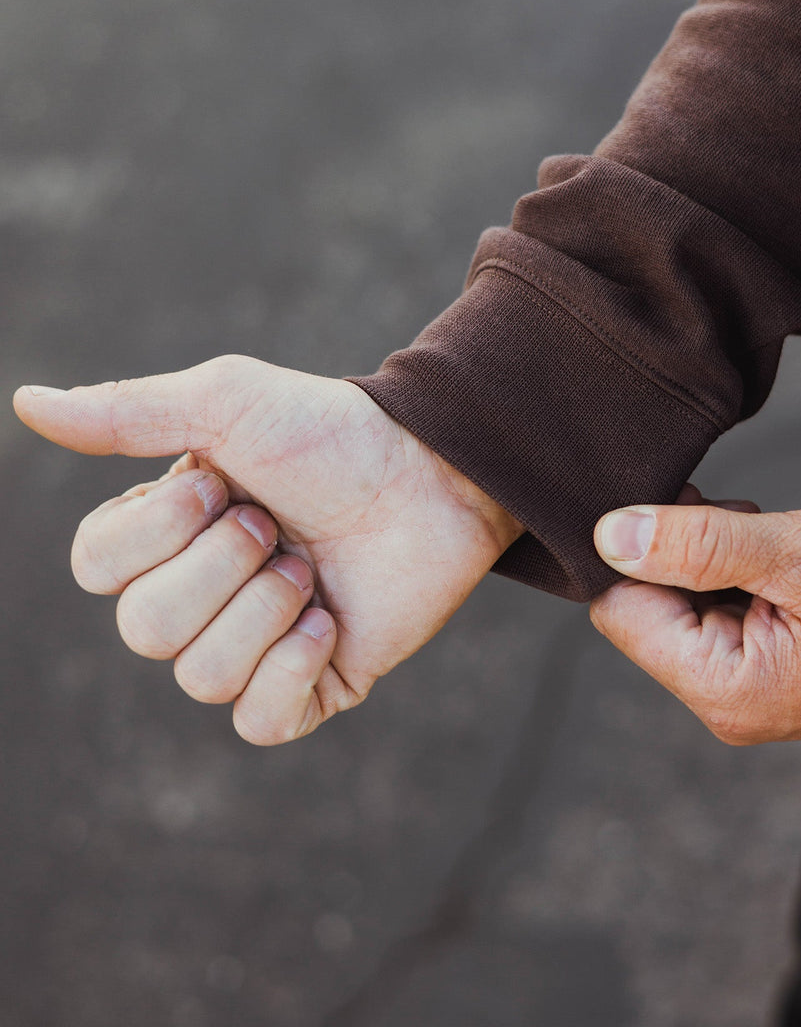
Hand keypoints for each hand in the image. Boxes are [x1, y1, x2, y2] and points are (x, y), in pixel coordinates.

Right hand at [14, 356, 520, 743]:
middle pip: (143, 631)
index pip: (95, 569)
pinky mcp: (312, 687)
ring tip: (312, 567)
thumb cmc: (331, 432)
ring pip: (199, 678)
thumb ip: (125, 413)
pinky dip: (293, 670)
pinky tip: (329, 623)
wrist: (435, 472)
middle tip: (279, 526)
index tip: (221, 484)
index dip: (155, 532)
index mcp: (168, 532)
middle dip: (221, 569)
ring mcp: (256, 645)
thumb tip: (25, 402)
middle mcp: (200, 594)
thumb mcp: (225, 402)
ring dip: (265, 609)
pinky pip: (260, 722)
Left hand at [589, 485, 800, 742]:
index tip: (686, 510)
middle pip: (645, 605)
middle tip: (744, 526)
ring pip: (679, 599)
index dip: (636, 552)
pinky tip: (773, 554)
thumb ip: (697, 543)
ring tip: (769, 542)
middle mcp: (722, 698)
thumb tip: (606, 534)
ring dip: (708, 555)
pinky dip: (733, 567)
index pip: (619, 610)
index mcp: (722, 688)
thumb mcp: (798, 552)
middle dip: (681, 552)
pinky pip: (715, 605)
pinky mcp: (762, 660)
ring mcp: (743, 683)